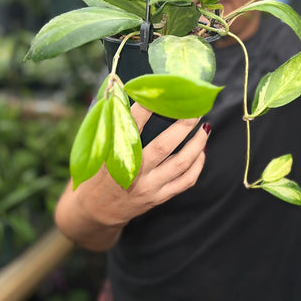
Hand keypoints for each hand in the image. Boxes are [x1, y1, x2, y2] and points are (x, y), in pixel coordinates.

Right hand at [55, 104, 210, 248]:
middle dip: (183, 125)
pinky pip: (185, 181)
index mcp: (114, 155)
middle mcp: (133, 171)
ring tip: (205, 127)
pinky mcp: (158, 197)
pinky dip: (197, 165)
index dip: (145, 107)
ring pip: (180, 164)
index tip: (158, 89)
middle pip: (163, 146)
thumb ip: (113, 125)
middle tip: (195, 108)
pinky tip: (202, 152)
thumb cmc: (97, 173)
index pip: (132, 126)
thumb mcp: (98, 149)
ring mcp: (148, 186)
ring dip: (197, 144)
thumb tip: (126, 92)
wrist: (95, 211)